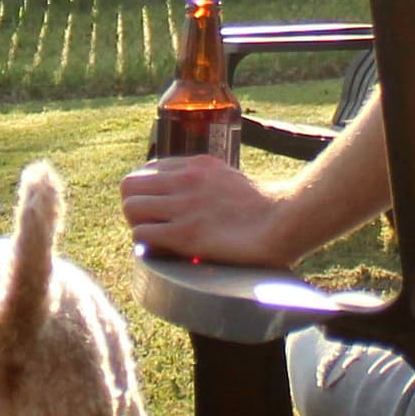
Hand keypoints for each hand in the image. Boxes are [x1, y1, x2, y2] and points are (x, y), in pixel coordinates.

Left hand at [119, 156, 297, 266]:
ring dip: (138, 226)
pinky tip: (164, 251)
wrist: (285, 219)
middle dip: (135, 207)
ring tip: (158, 239)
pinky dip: (146, 245)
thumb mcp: (228, 178)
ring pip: (131, 207)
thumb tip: (189, 199)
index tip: (159, 210)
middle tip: (152, 225)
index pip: (146, 171)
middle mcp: (184, 180)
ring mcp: (183, 206)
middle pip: (129, 185)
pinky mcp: (185, 234)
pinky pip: (142, 234)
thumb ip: (205, 183)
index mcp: (195, 165)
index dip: (148, 193)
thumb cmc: (264, 207)